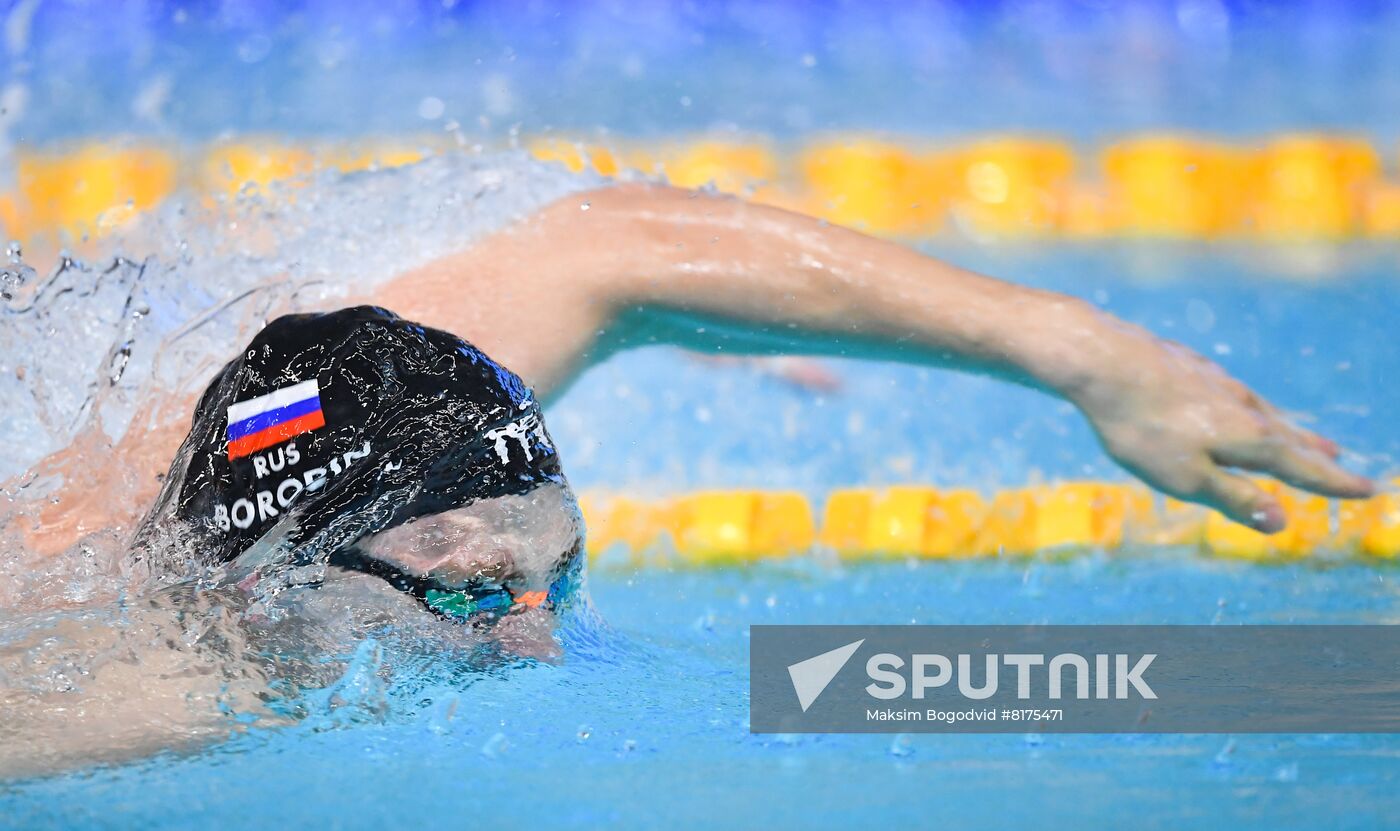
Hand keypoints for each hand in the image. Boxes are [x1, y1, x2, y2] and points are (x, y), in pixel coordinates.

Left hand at [1066, 322, 1372, 531]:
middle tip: (1340, 460)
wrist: (1101, 360)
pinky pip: (1231, 393)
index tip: (1369, 488)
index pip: (1303, 468)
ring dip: (1287, 427)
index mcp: (1249, 438)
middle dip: (1314, 453)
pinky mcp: (1189, 365)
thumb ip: (1234, 498)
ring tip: (1304, 436)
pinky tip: (1237, 403)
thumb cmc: (1141, 427)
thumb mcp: (1186, 478)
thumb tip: (1282, 522)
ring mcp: (1217, 381)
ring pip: (1261, 410)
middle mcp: (1243, 405)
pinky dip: (1248, 407)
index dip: (1335, 483)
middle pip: (1287, 436)